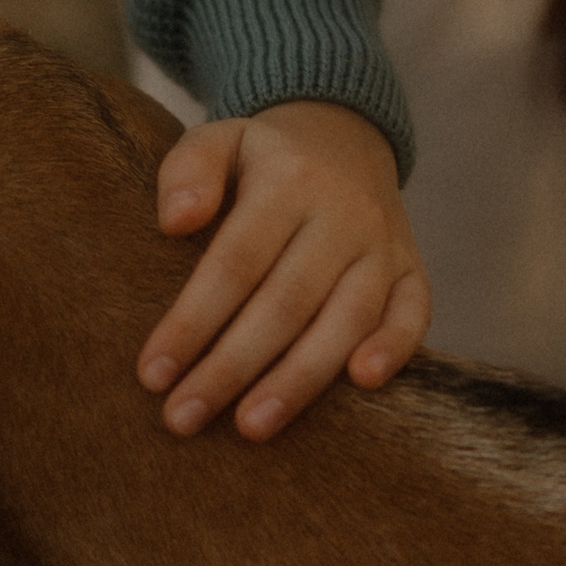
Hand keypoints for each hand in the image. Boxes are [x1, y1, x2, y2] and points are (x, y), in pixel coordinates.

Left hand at [138, 100, 430, 440]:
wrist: (344, 138)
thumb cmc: (262, 159)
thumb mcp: (218, 140)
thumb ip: (188, 171)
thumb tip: (174, 223)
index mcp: (288, 181)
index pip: (235, 262)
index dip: (193, 321)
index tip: (152, 374)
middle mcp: (343, 214)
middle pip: (285, 302)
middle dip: (232, 367)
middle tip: (183, 418)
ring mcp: (383, 244)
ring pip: (347, 318)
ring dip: (300, 379)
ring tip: (251, 427)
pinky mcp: (411, 269)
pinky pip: (413, 312)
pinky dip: (395, 347)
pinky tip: (363, 385)